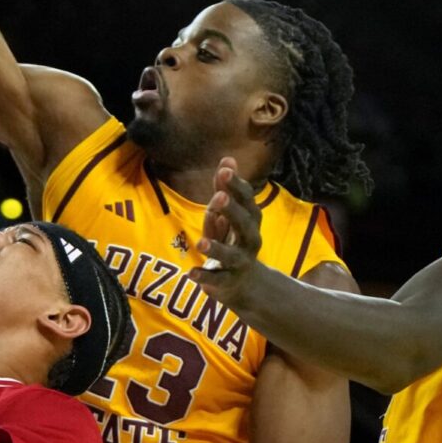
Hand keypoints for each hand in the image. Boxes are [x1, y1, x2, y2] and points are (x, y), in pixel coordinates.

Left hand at [188, 157, 264, 306]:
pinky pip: (217, 280)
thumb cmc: (232, 240)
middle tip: (219, 197)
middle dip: (233, 211)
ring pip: (231, 256)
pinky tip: (191, 273)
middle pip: (245, 225)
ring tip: (200, 243)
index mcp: (250, 220)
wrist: (246, 284)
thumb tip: (228, 158)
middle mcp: (250, 240)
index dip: (237, 186)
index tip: (225, 170)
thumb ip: (225, 189)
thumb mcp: (227, 215)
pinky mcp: (228, 283)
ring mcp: (240, 263)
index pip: (247, 200)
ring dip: (216, 249)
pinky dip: (205, 277)